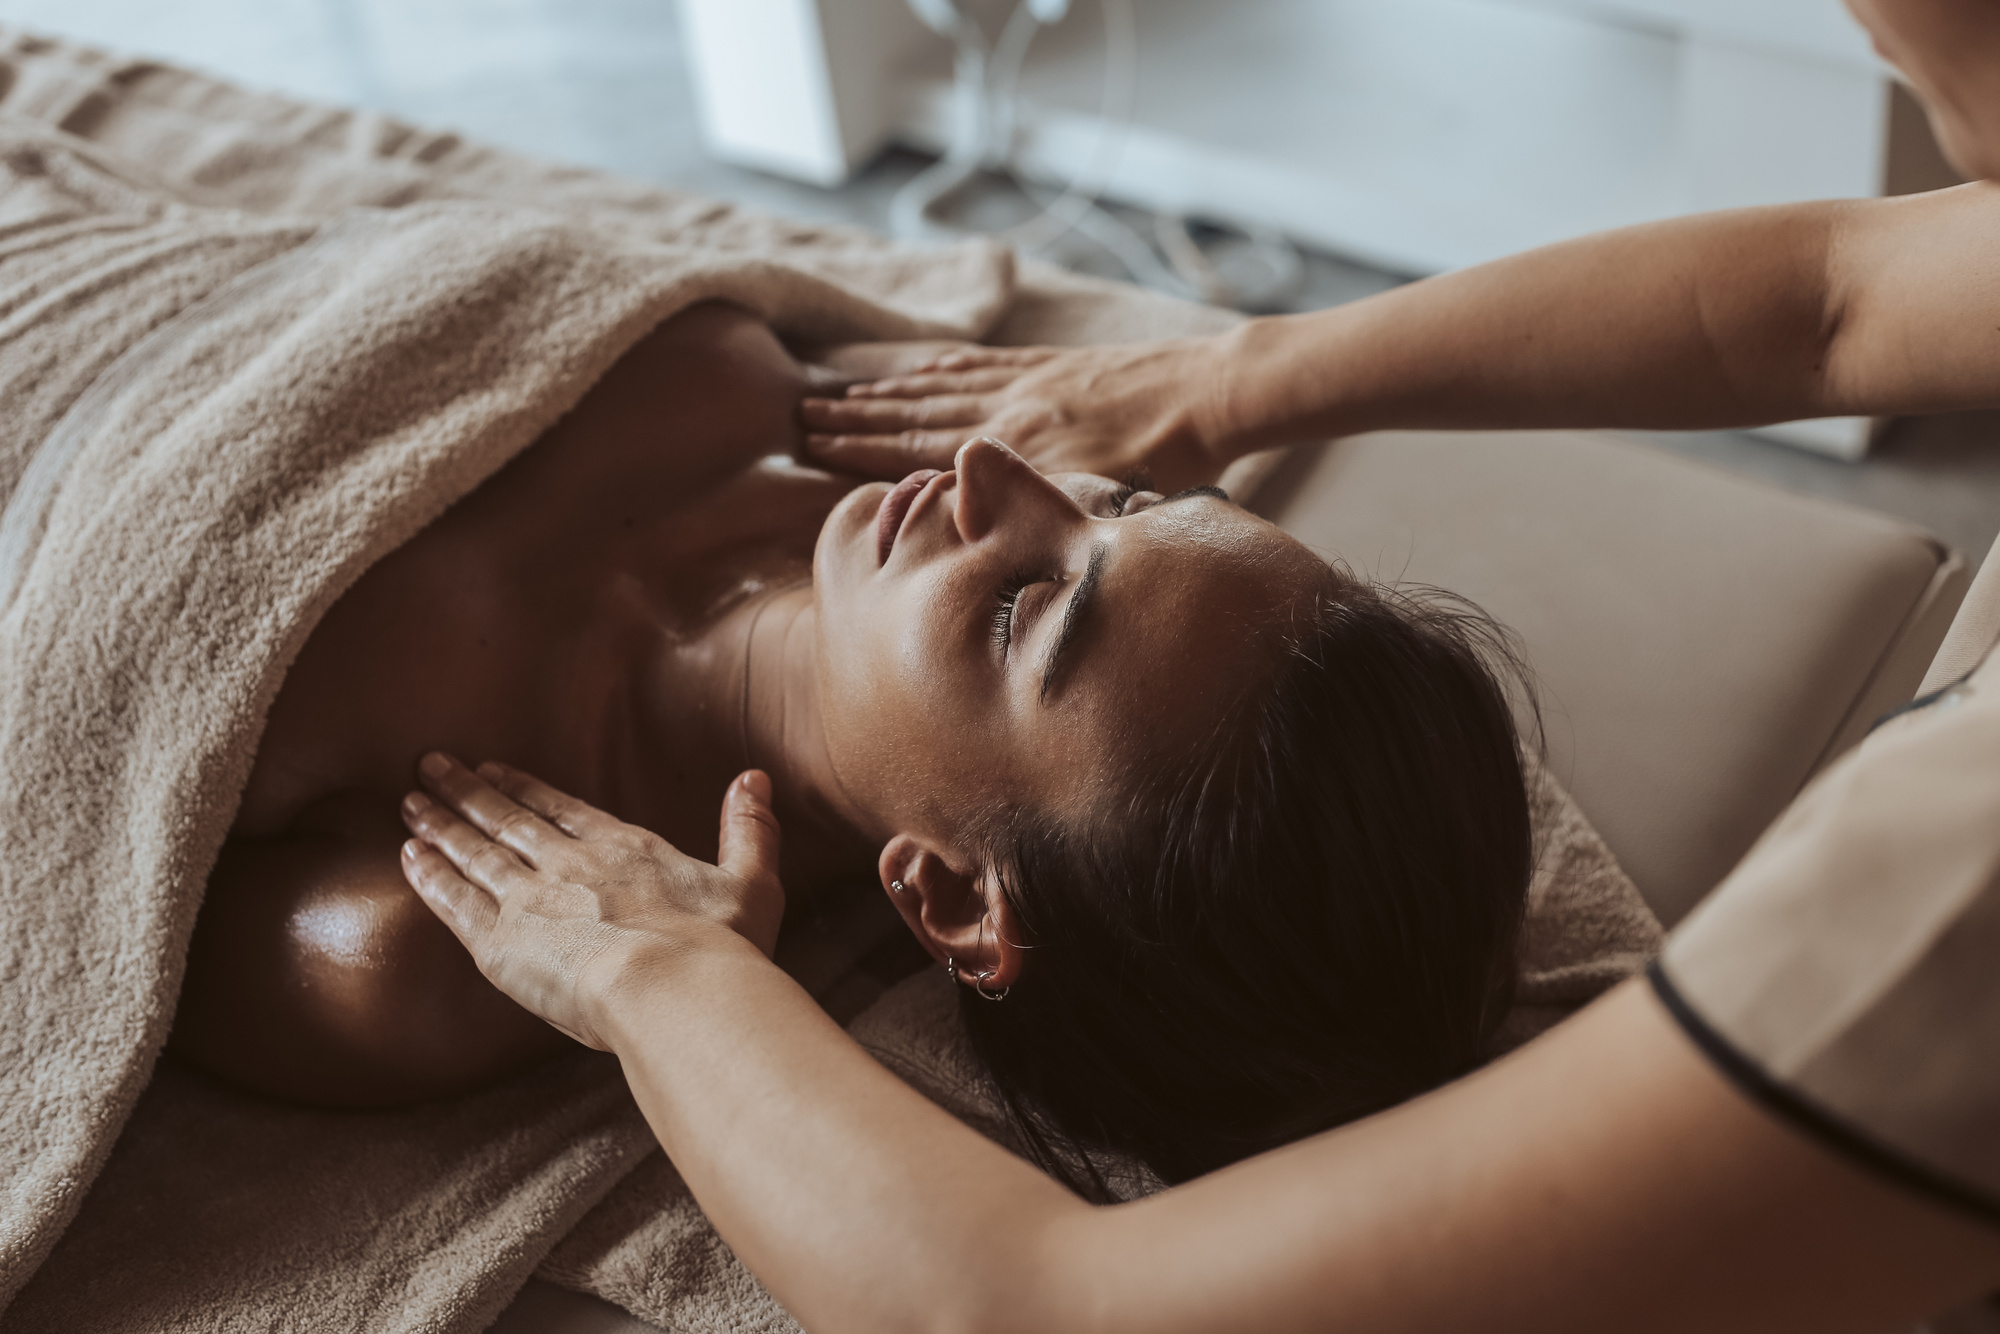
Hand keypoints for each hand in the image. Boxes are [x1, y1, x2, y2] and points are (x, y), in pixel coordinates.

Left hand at [399, 754, 783, 1051]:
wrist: (673, 988)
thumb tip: (754, 778)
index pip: (561, 809)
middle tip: (430, 767)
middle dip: (468, 792)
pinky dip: (431, 877)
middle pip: (507, 820)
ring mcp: (531, 899)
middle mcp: (570, 863)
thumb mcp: (753, 883)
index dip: (524, 788)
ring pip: (475, 852)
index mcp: (624, 848)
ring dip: (440, 824)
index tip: (494, 768)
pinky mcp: (501, 941)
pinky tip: (411, 857)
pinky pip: (455, 902)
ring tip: (410, 803)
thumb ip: (750, 830)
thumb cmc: (719, 948)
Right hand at [800, 340, 1228, 492]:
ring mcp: (1030, 381)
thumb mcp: (1099, 503)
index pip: (919, 448)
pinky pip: (984, 363)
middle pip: (916, 413)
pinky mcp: (1054, 364)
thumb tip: (969, 528)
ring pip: (941, 384)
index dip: (862, 449)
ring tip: (840, 392)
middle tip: (800, 417)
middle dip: (855, 419)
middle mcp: (1010, 408)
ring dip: (886, 391)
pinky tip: (922, 364)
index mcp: (1014, 447)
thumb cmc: (1169, 460)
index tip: (811, 444)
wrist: (1215, 394)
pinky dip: (943, 365)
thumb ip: (1033, 512)